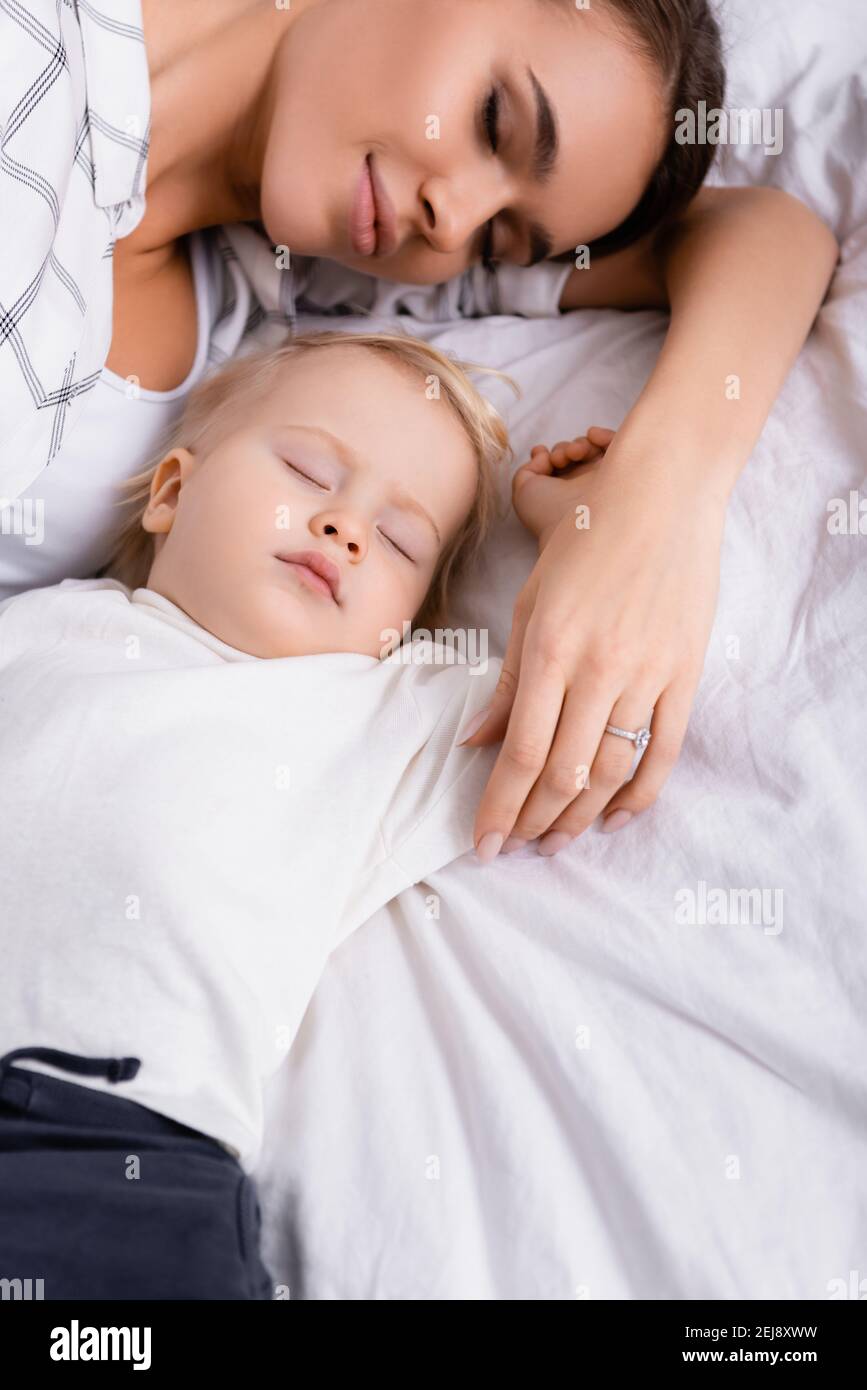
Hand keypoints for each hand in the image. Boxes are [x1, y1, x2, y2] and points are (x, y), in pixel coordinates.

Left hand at [460, 431, 724, 858]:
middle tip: (514, 848)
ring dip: (580, 816)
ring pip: (611, 770)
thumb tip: (476, 742)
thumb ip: (506, 680)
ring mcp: (648, 674)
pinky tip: (616, 819)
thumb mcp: (530, 601)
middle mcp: (598, 669)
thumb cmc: (585, 536)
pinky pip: (664, 750)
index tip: (484, 841)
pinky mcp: (685, 674)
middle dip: (532, 822)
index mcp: (549, 648)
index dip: (500, 806)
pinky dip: (640, 793)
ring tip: (556, 840)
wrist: (664, 492)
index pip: (520, 752)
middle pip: (562, 773)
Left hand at [513, 426, 616, 547]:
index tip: (540, 454)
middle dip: (562, 449)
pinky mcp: (623, 470)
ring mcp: (603, 478)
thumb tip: (542, 454)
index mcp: (562, 491)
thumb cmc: (547, 512)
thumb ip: (527, 468)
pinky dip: (604, 434)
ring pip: (593, 448)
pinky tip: (592, 436)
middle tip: (559, 460)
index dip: (547, 454)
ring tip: (573, 453)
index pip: (557, 465)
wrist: (579, 525)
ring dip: (578, 444)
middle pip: (574, 454)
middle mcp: (583, 485)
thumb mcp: (523, 491)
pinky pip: (618, 444)